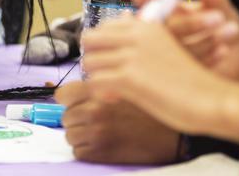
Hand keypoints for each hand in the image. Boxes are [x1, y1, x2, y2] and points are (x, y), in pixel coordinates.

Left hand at [55, 81, 179, 163]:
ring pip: (70, 136)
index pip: (62, 95)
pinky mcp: (101, 153)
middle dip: (77, 119)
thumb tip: (77, 92)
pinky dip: (87, 151)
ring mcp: (96, 133)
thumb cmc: (153, 108)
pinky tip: (104, 145)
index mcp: (98, 90)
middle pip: (66, 117)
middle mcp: (94, 111)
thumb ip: (100, 85)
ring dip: (81, 136)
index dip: (68, 100)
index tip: (77, 103)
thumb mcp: (126, 86)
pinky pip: (78, 153)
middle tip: (97, 120)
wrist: (175, 135)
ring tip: (101, 133)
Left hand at [81, 16, 238, 141]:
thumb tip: (122, 19)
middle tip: (105, 75)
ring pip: (89, 61)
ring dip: (96, 78)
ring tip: (112, 89)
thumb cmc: (189, 78)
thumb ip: (142, 36)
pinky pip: (95, 82)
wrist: (211, 99)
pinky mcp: (129, 77)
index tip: (112, 62)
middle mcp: (135, 35)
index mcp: (145, 26)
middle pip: (89, 40)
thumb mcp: (165, 46)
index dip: (101, 47)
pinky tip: (114, 99)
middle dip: (93, 58)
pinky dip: (100, 92)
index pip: (103, 27)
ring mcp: (131, 55)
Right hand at [136, 0, 238, 86]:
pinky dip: (207, 57)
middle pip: (162, 27)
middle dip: (190, 23)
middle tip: (218, 17)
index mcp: (165, 9)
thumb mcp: (223, 11)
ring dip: (204, 40)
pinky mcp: (177, 73)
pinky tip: (223, 50)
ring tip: (231, 32)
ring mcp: (166, 52)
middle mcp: (161, 30)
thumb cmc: (225, 28)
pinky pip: (185, 66)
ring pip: (175, 48)